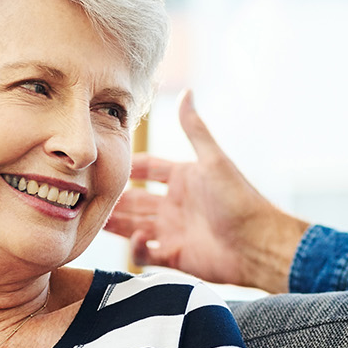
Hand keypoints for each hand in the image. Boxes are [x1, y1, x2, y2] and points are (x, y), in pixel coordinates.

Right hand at [103, 91, 310, 292]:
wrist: (258, 245)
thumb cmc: (240, 200)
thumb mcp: (213, 160)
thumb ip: (194, 128)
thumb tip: (186, 91)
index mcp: (184, 178)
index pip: (148, 168)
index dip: (128, 165)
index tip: (103, 160)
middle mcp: (176, 203)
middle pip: (135, 199)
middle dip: (114, 197)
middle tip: (89, 193)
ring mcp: (173, 230)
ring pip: (133, 225)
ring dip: (116, 222)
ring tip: (96, 217)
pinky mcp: (174, 256)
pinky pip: (145, 253)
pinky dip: (136, 248)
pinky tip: (138, 240)